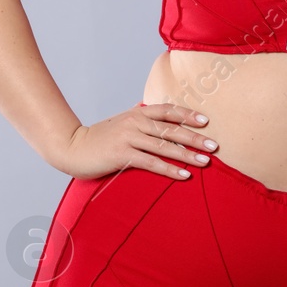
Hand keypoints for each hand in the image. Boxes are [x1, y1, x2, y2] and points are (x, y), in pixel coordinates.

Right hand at [53, 102, 217, 180]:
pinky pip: (151, 162)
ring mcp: (128, 138)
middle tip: (214, 145)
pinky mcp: (122, 155)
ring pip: (164, 146)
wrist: (72, 147)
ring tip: (205, 161)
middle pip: (171, 129)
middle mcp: (135, 122)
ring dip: (187, 154)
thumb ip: (144, 124)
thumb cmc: (101, 139)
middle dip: (195, 137)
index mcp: (137, 113)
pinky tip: (184, 175)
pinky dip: (169, 169)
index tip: (206, 121)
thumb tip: (168, 128)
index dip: (188, 115)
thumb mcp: (124, 125)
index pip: (168, 110)